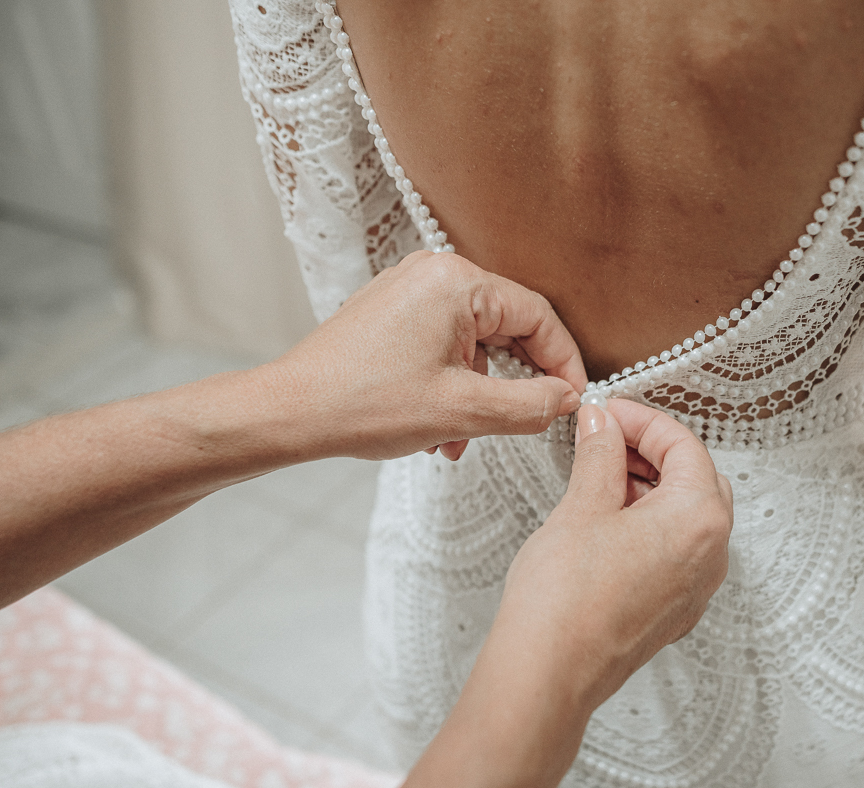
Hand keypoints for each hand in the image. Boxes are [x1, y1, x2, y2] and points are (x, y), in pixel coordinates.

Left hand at [258, 250, 587, 460]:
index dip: (564, 363)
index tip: (574, 400)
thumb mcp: (463, 412)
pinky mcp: (393, 312)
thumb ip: (529, 405)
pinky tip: (443, 426)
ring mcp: (410, 290)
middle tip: (531, 420)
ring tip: (466, 437)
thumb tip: (568, 399)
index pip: (538, 316)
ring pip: (477, 340)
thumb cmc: (362, 404)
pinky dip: (455, 382)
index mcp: (456, 282)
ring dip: (484, 391)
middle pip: (509, 325)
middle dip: (520, 381)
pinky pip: (446, 342)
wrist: (289, 413)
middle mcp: (434, 273)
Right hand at [395, 399, 732, 787]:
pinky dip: (648, 523)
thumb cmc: (564, 602)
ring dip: (650, 486)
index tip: (607, 412)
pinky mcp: (672, 611)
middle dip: (652, 451)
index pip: (684, 445)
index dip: (642, 419)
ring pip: (687, 516)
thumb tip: (603, 424)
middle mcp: (710, 556)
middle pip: (696, 478)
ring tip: (599, 474)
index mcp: (699, 520)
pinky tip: (606, 518)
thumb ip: (600, 454)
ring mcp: (694, 589)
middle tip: (605, 437)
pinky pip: (674, 551)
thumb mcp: (582, 505)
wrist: (545, 676)